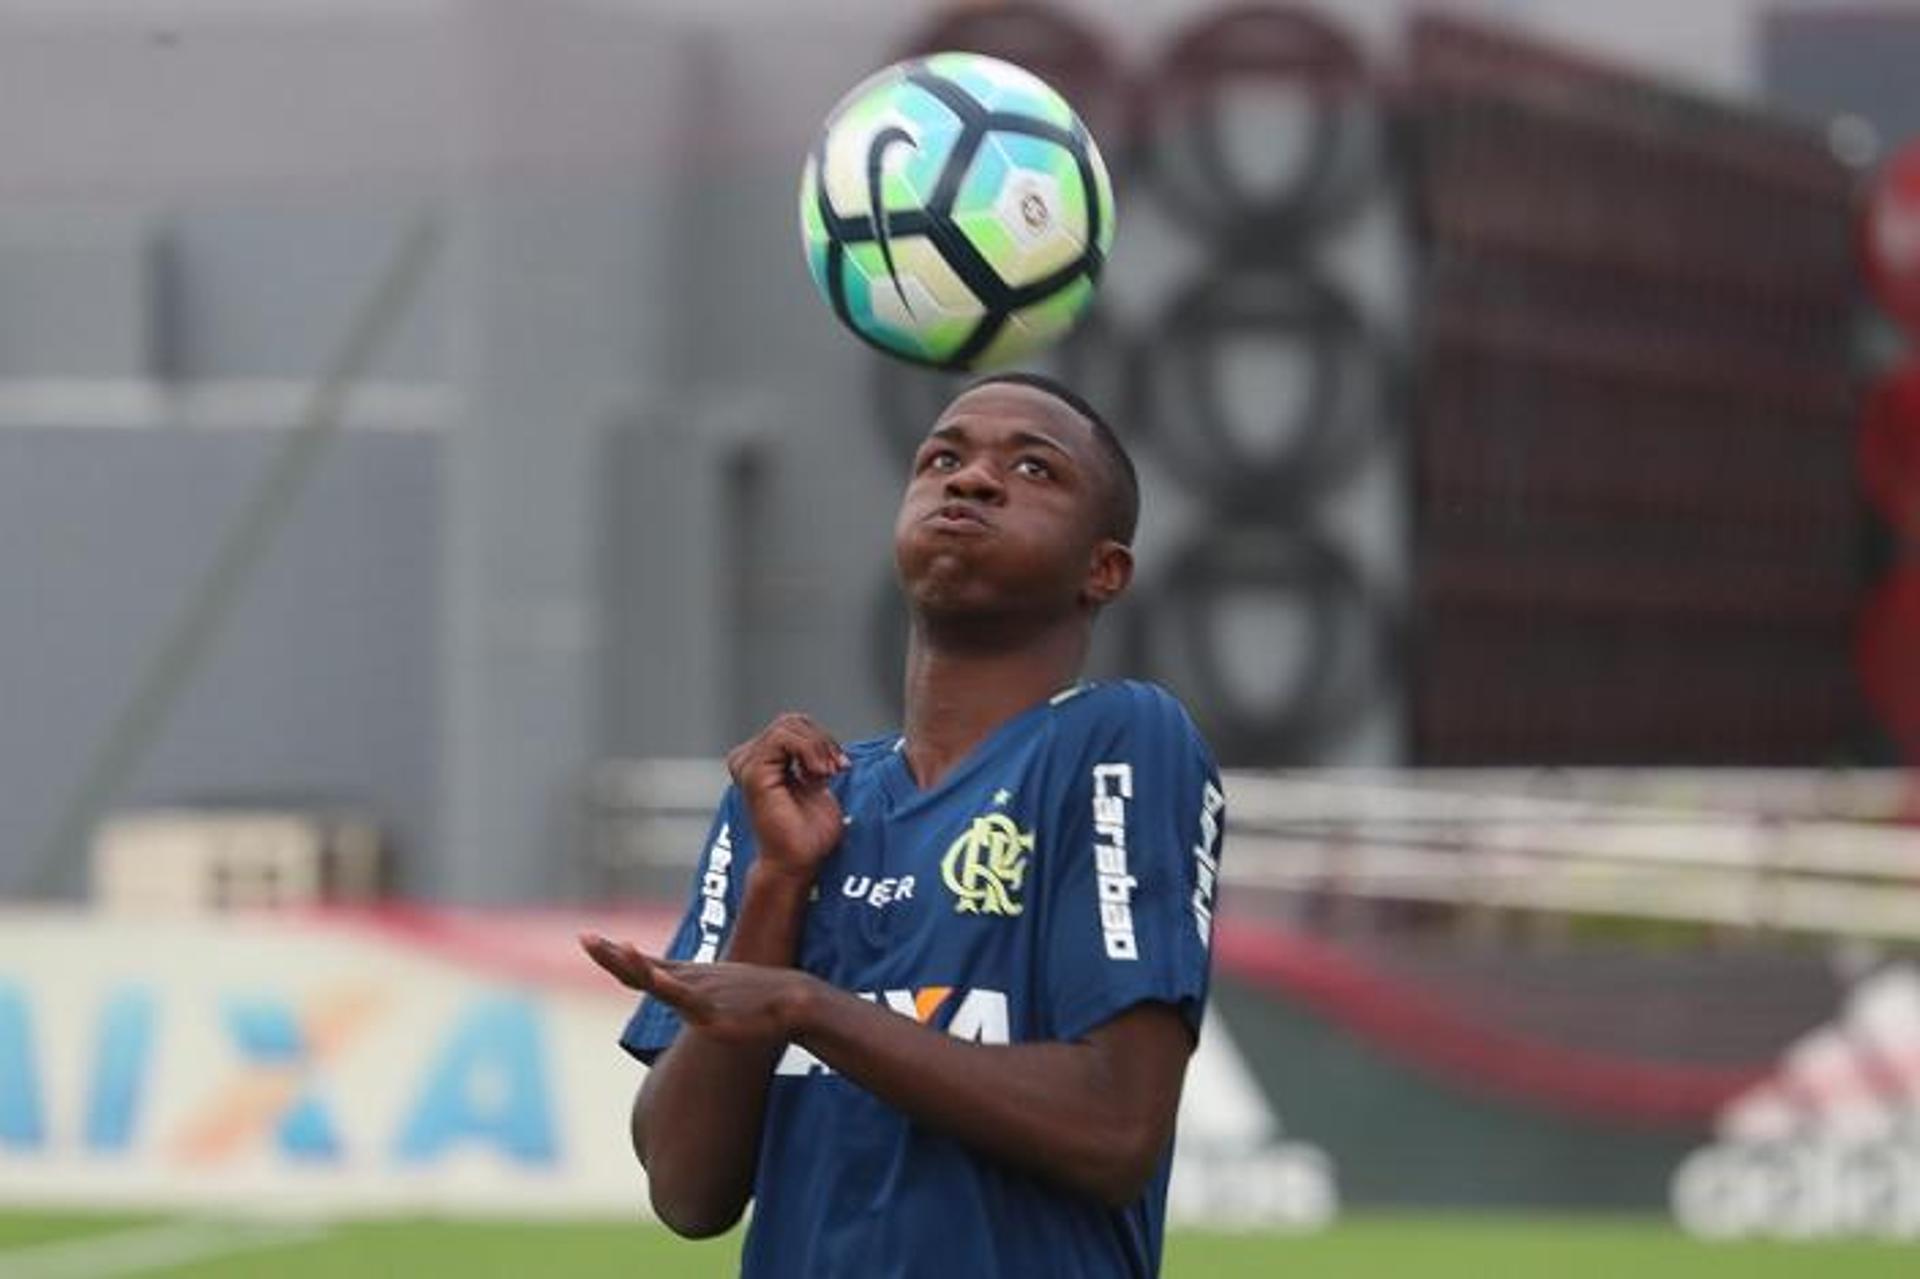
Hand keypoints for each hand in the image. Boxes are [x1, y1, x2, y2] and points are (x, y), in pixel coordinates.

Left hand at [581, 934, 812, 1045]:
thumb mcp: (720, 995)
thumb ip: (698, 999)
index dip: (612, 953)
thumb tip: (688, 1004)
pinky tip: (654, 977)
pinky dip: (668, 986)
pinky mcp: (712, 1010)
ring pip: (658, 980)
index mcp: (685, 979)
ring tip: (615, 947)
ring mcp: (699, 994)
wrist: (794, 1001)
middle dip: (609, 955)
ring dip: (634, 964)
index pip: (640, 965)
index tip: (588, 938)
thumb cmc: (759, 999)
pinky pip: (686, 998)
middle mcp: (687, 981)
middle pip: (638, 969)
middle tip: (584, 937)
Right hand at [725, 712, 847, 880]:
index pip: (793, 725)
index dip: (822, 739)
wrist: (797, 862)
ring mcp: (747, 763)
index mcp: (761, 760)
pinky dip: (809, 750)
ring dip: (818, 747)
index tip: (842, 766)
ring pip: (788, 726)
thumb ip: (815, 757)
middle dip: (822, 741)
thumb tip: (825, 741)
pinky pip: (783, 738)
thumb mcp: (817, 783)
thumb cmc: (807, 833)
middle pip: (792, 721)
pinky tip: (818, 774)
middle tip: (838, 768)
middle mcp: (748, 759)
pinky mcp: (753, 771)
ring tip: (828, 773)